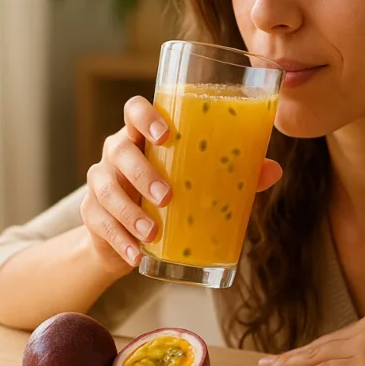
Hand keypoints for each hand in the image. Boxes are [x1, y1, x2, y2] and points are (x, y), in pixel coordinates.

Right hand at [81, 95, 283, 275]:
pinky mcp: (91, 213)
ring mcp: (99, 182)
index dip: (146, 117)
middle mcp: (116, 152)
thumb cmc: (170, 194)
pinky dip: (120, 242)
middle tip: (168, 197)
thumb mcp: (199, 182)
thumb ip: (233, 174)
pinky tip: (137, 255)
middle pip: (119, 150)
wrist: (129, 235)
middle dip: (142, 174)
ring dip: (130, 213)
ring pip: (106, 189)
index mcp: (143, 136)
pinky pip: (100, 224)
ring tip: (152, 233)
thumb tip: (272, 170)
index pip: (134, 110)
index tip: (166, 135)